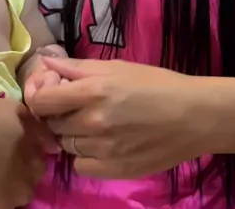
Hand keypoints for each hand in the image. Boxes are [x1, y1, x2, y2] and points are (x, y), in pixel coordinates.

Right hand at [0, 92, 58, 208]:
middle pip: (25, 185)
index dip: (25, 155)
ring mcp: (1, 204)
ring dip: (1, 188)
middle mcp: (22, 189)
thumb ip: (39, 131)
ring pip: (7, 198)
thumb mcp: (14, 110)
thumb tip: (54, 147)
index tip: (12, 146)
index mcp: (34, 164)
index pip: (39, 165)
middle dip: (16, 174)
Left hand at [28, 57, 214, 179]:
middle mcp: (93, 123)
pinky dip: (86, 157)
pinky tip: (102, 145)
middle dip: (59, 115)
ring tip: (94, 126)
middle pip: (53, 123)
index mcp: (92, 92)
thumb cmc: (155, 84)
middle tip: (77, 108)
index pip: (42, 101)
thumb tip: (45, 63)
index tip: (52, 95)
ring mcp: (103, 150)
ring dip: (73, 136)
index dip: (42, 97)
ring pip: (66, 145)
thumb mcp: (116, 67)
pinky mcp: (114, 171)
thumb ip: (77, 67)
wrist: (192, 116)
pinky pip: (81, 167)